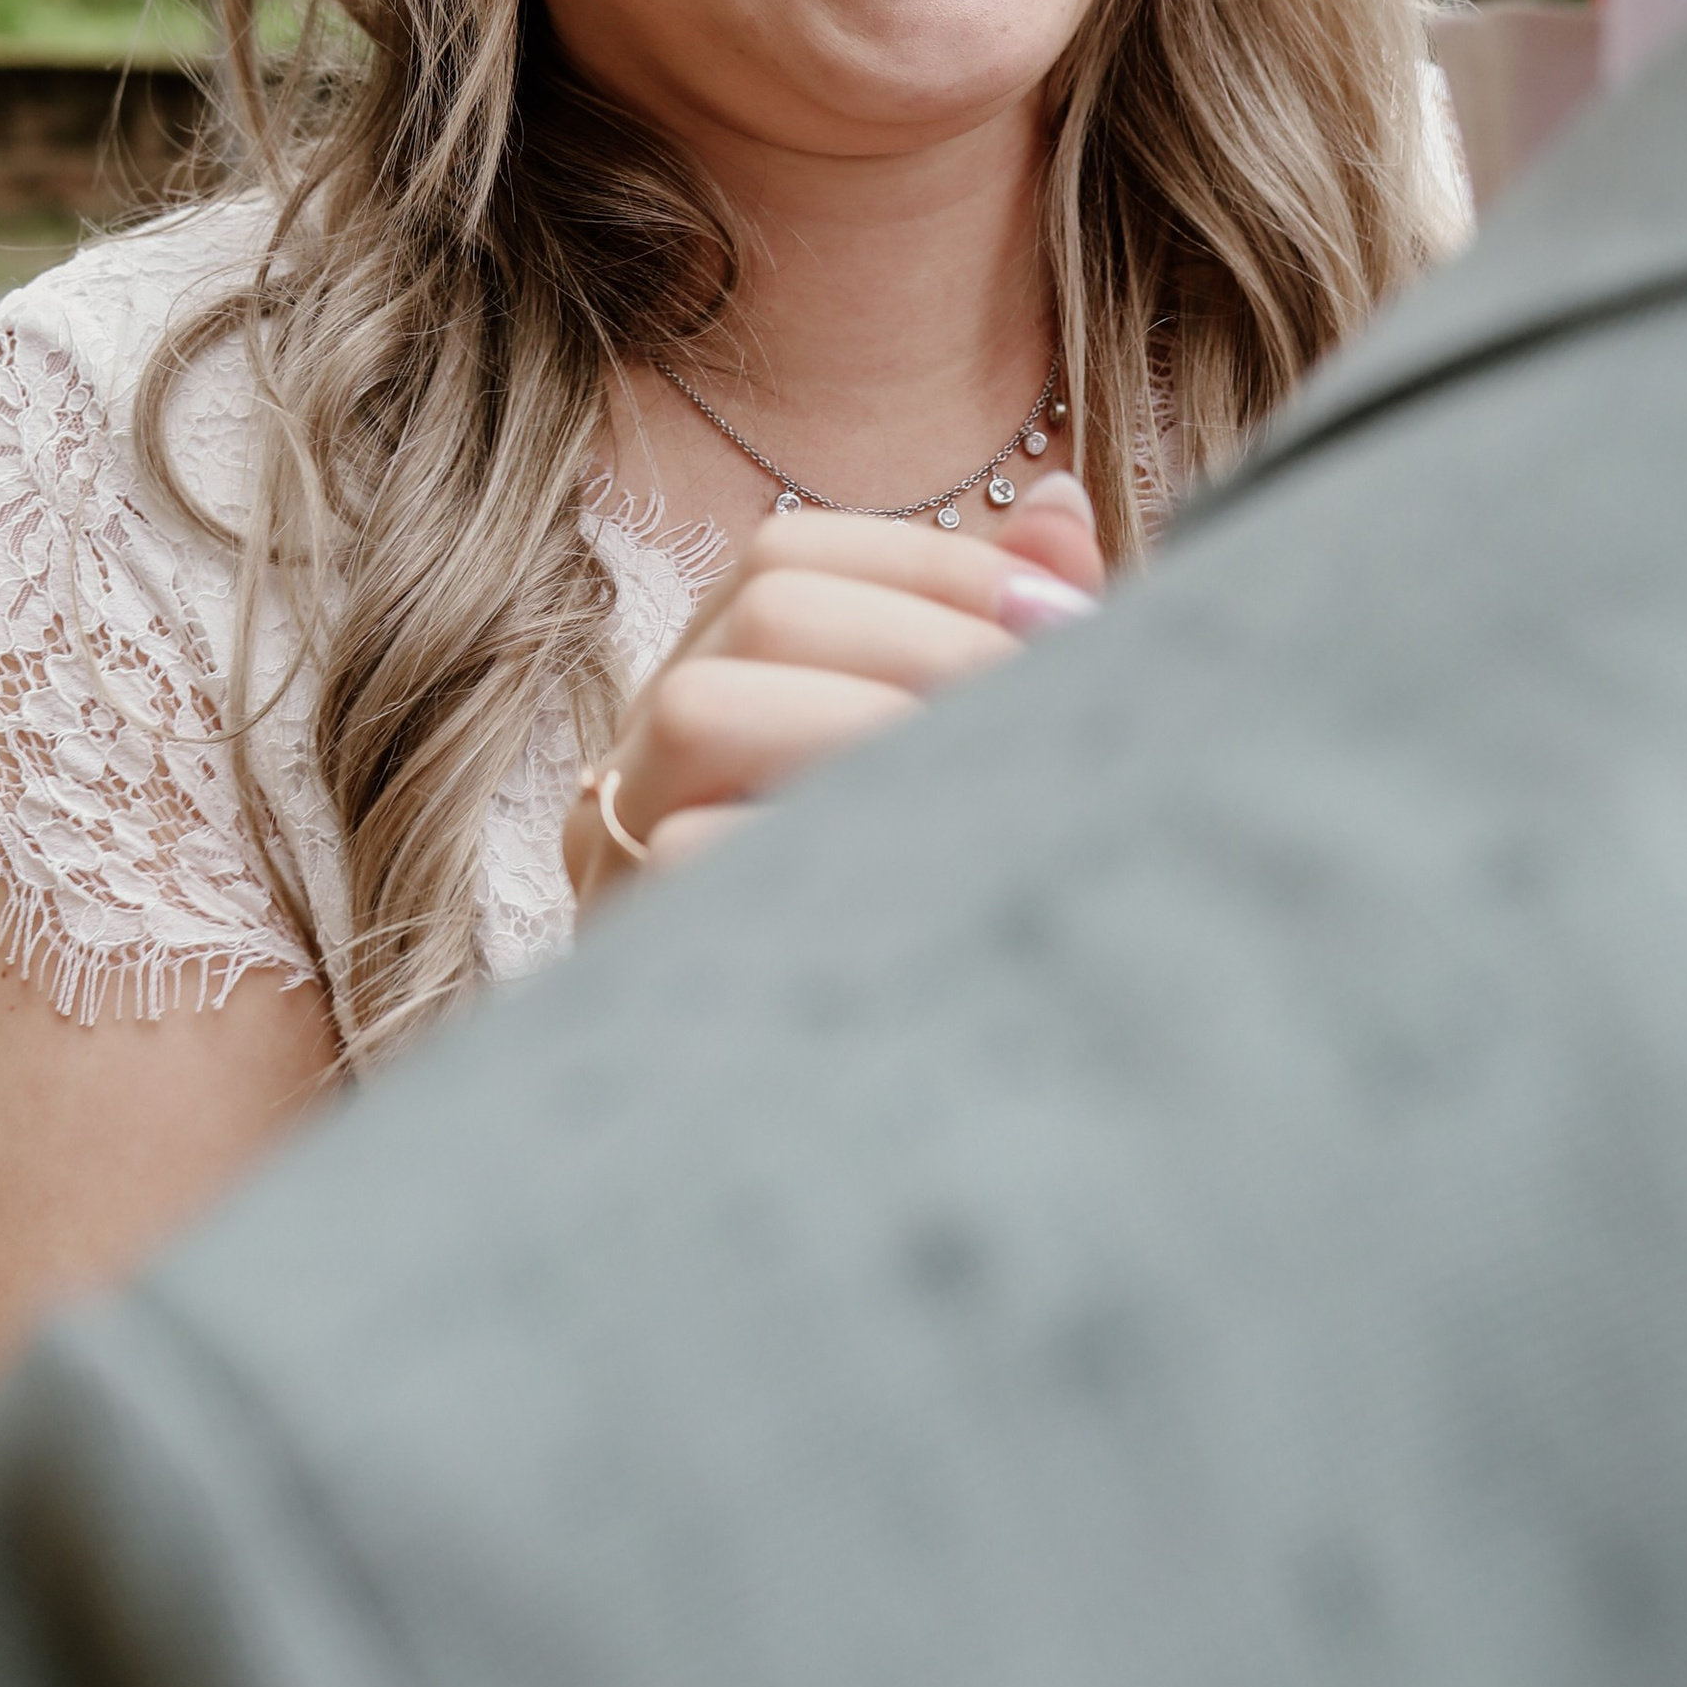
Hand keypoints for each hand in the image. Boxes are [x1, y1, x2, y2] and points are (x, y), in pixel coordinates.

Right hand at [562, 469, 1103, 911]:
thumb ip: (1002, 644)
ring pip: (704, 709)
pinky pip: (698, 865)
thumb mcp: (966, 778)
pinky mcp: (627, 962)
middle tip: (1054, 715)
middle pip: (761, 611)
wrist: (792, 1181)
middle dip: (929, 643)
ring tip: (1000, 792)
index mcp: (715, 692)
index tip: (1070, 619)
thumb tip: (1061, 505)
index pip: (788, 552)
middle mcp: (642, 762)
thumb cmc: (923, 942)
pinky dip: (824, 854)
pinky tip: (946, 890)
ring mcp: (616, 860)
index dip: (937, 566)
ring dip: (875, 726)